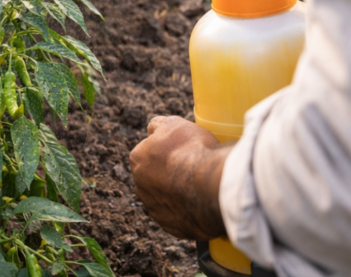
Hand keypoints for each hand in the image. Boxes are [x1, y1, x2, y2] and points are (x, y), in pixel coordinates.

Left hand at [129, 116, 230, 239]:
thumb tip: (153, 129)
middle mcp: (141, 186)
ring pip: (167, 199)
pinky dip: (189, 212)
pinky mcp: (172, 227)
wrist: (212, 186)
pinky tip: (202, 205)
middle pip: (155, 177)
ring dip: (179, 194)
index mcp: (138, 160)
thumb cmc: (193, 152)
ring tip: (200, 189)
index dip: (167, 151)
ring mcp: (156, 209)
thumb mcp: (175, 123)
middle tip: (193, 171)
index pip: (149, 152)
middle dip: (170, 174)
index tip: (183, 152)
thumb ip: (158, 125)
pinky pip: (180, 218)